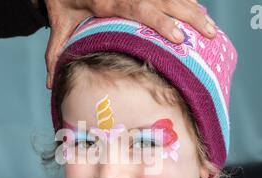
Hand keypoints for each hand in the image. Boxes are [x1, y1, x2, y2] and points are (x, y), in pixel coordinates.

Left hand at [43, 0, 216, 88]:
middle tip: (209, 34)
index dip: (160, 22)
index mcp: (106, 1)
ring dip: (192, 8)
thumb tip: (50, 85)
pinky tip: (200, 9)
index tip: (179, 38)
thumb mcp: (58, 24)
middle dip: (188, 16)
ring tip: (211, 26)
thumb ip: (55, 54)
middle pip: (162, 0)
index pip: (138, 9)